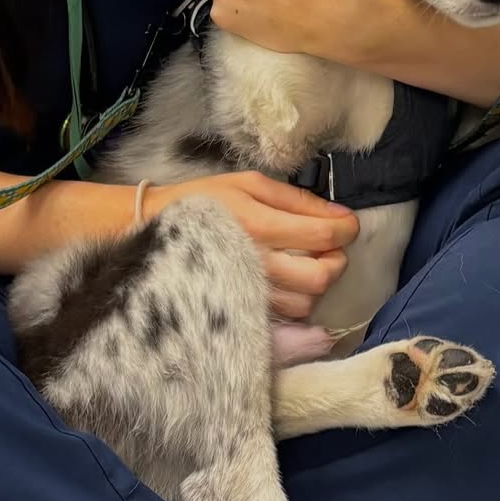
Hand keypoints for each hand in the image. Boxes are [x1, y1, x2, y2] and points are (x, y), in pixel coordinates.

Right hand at [147, 171, 358, 319]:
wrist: (152, 230)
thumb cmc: (204, 201)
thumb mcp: (249, 184)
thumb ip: (295, 198)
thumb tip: (338, 214)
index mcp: (260, 224)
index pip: (324, 235)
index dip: (347, 230)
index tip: (347, 225)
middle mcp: (257, 263)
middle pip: (321, 277)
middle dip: (336, 261)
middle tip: (329, 247)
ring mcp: (248, 292)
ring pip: (306, 302)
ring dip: (315, 282)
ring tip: (304, 262)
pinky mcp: (241, 311)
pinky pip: (286, 316)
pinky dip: (296, 299)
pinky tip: (286, 280)